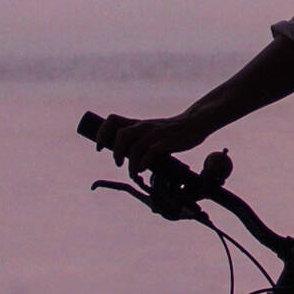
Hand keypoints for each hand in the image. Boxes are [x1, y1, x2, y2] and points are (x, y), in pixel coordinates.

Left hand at [82, 109, 200, 161]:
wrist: (195, 123)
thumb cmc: (171, 131)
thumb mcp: (151, 131)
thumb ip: (138, 139)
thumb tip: (123, 156)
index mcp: (137, 123)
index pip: (112, 120)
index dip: (101, 133)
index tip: (99, 147)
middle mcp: (144, 126)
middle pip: (121, 134)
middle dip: (115, 151)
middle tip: (118, 163)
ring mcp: (155, 133)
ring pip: (134, 147)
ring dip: (130, 163)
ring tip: (133, 172)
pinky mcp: (167, 141)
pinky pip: (150, 152)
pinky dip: (144, 162)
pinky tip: (144, 168)